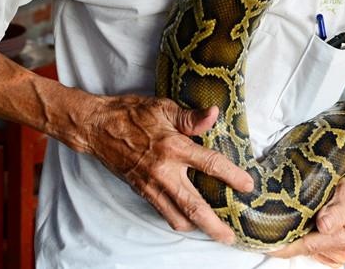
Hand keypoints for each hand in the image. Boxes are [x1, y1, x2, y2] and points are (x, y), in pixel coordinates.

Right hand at [84, 94, 253, 243]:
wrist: (97, 127)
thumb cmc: (130, 114)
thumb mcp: (163, 107)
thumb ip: (191, 117)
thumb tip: (215, 114)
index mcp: (173, 147)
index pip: (210, 164)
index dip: (232, 176)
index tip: (247, 186)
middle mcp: (164, 172)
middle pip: (195, 206)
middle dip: (214, 225)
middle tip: (229, 236)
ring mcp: (152, 185)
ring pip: (178, 216)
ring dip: (197, 227)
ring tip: (213, 232)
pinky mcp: (142, 191)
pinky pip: (163, 212)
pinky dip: (178, 219)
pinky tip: (188, 219)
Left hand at [269, 171, 344, 266]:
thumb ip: (336, 211)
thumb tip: (324, 226)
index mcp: (344, 239)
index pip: (306, 247)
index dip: (284, 247)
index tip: (265, 243)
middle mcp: (343, 248)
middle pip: (306, 249)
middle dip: (288, 239)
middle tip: (268, 224)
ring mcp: (340, 247)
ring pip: (309, 246)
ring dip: (296, 234)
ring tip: (283, 218)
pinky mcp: (337, 242)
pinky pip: (315, 243)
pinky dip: (305, 233)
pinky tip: (300, 221)